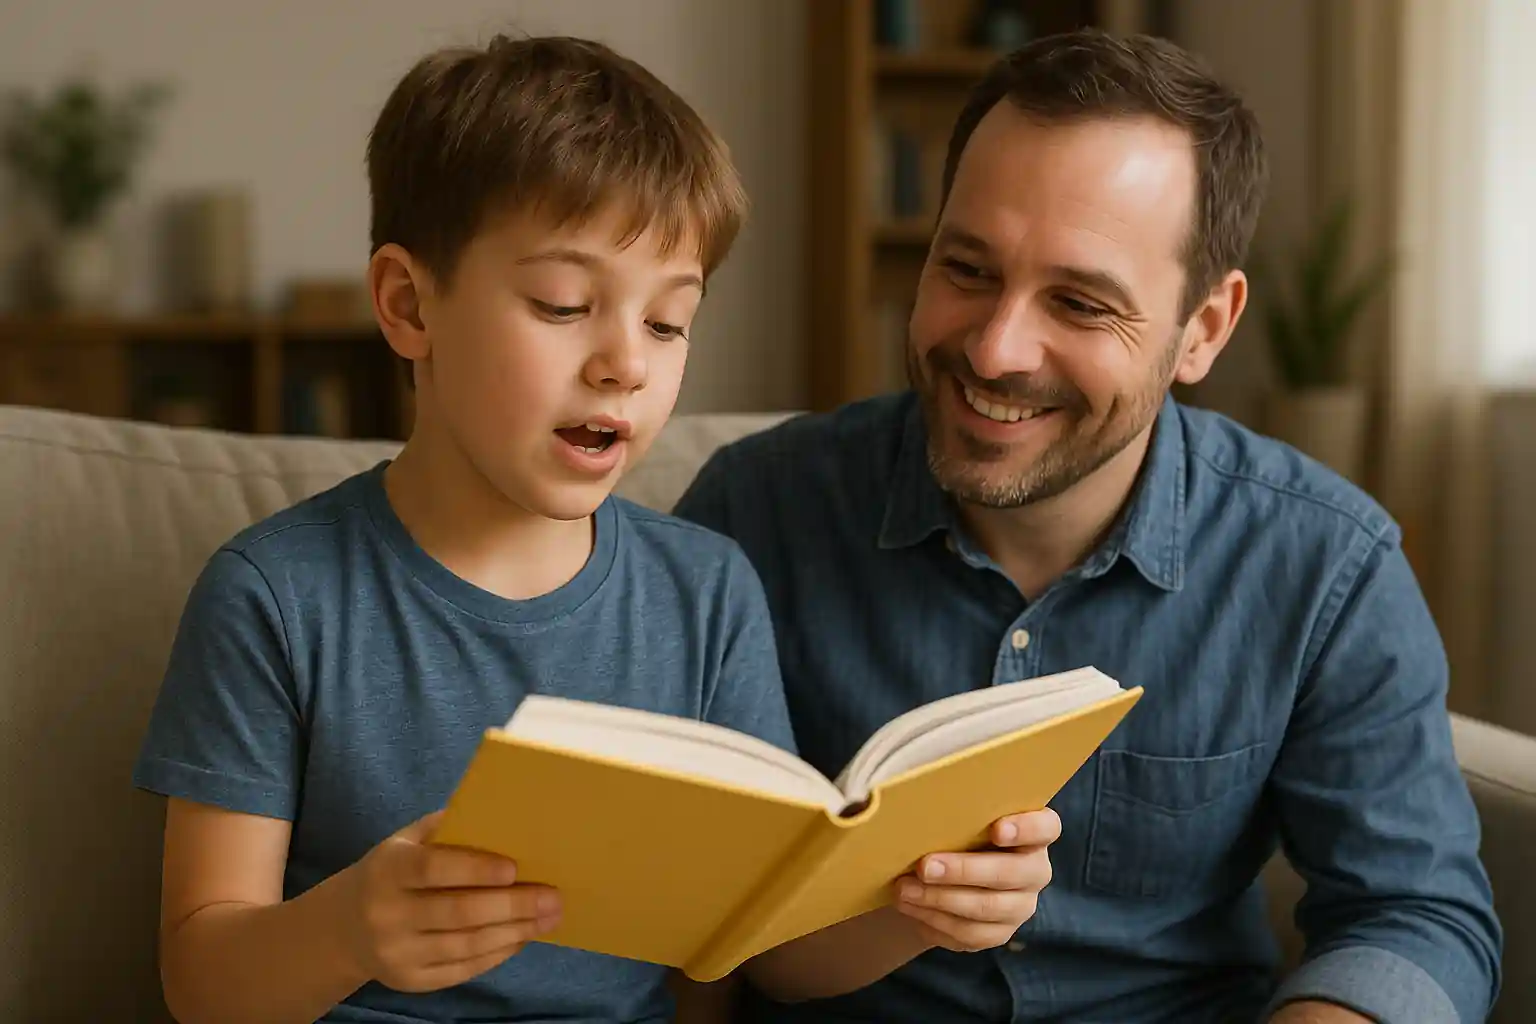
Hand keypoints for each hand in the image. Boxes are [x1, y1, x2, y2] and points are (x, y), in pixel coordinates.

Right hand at [339, 810, 561, 991]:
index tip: (514, 867)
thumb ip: (448, 828)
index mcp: (388, 870)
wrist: (345, 926)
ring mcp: (397, 953)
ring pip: (465, 945)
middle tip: (552, 897)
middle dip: (512, 905)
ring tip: (548, 918)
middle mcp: (387, 914)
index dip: (474, 869)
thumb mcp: (407, 841)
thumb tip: (506, 813)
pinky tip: (522, 937)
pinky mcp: (409, 981)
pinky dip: (498, 954)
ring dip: (514, 932)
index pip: (433, 869)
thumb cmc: (394, 870)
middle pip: (457, 913)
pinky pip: (462, 970)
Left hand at [892, 808, 1058, 951]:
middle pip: (1011, 873)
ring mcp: (1020, 905)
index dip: (1026, 829)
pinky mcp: (1000, 932)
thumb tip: (920, 801)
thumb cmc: (957, 830)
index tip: (996, 830)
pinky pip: (971, 934)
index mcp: (1035, 831)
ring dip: (941, 899)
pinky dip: (936, 921)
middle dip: (964, 870)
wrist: (948, 870)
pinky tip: (911, 908)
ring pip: (987, 908)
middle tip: (924, 866)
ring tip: (905, 890)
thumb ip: (958, 809)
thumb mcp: (962, 816)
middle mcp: (1034, 870)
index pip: (1045, 827)